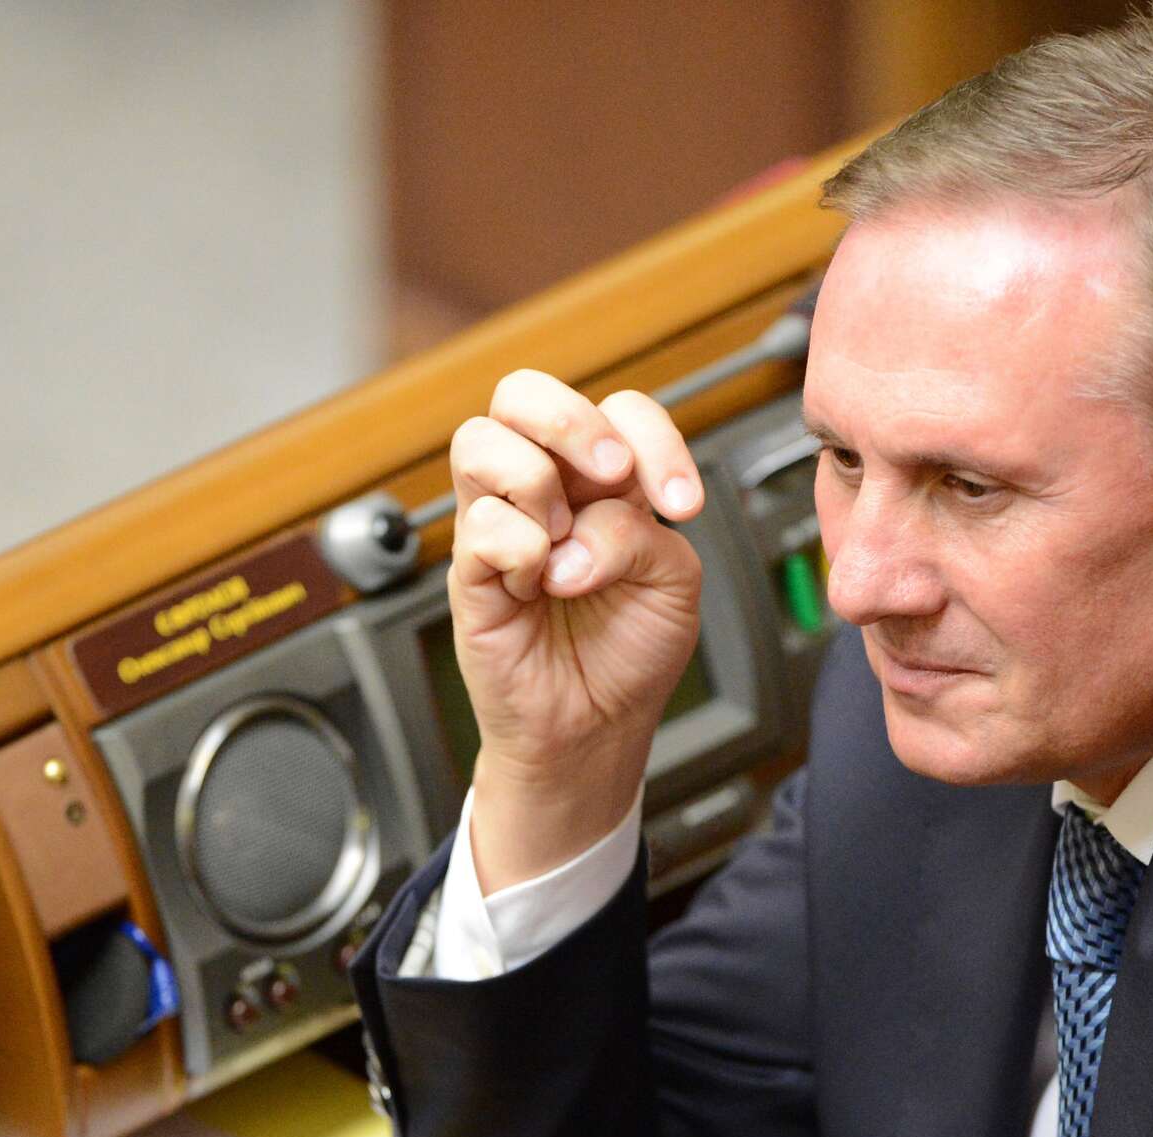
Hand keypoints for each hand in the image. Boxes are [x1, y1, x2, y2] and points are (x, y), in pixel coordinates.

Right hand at [447, 370, 704, 887]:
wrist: (595, 727)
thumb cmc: (630, 652)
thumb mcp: (672, 583)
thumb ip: (643, 533)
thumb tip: (576, 531)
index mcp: (604, 483)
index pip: (618, 410)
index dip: (654, 438)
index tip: (683, 503)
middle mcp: (548, 490)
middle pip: (521, 393)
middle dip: (572, 420)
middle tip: (611, 474)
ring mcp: (502, 524)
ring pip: (480, 441)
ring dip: (537, 484)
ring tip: (564, 543)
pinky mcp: (470, 571)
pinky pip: (479, 525)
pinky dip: (523, 551)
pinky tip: (540, 587)